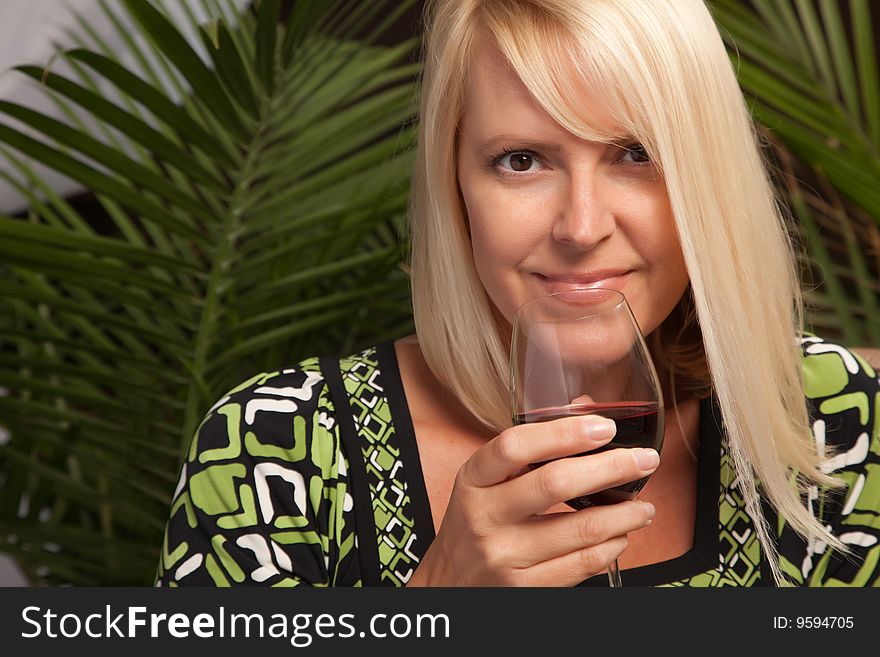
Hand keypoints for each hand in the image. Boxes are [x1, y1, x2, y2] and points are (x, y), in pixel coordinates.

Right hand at [406, 415, 658, 585]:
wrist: (450, 582)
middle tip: (645, 460)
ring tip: (643, 505)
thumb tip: (585, 411)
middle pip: (555, 483)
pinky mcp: (524, 587)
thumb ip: (532, 446)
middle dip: (611, 468)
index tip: (604, 427)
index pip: (515, 446)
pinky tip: (620, 535)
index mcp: (474, 479)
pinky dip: (611, 547)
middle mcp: (485, 515)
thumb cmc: (476, 520)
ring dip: (624, 514)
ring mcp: (505, 554)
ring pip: (580, 528)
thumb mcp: (486, 481)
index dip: (563, 433)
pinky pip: (581, 564)